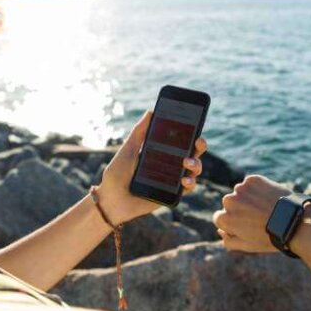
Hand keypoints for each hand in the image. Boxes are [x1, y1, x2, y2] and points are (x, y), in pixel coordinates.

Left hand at [97, 110, 207, 224]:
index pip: (180, 139)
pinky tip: (185, 180)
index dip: (190, 132)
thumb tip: (151, 111)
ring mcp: (173, 179)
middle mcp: (170, 164)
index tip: (195, 123)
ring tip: (187, 162)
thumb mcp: (128, 149)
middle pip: (192, 152)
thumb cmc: (116, 174)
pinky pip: (188, 188)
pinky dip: (190, 182)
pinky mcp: (172, 194)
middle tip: (198, 141)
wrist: (111, 199)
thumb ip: (139, 132)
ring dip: (196, 164)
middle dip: (199, 145)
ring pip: (194, 169)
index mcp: (161, 151)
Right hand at [213, 175, 290, 252]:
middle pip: (229, 204)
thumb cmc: (270, 237)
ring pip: (240, 193)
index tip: (246, 225)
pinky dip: (257, 189)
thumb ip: (229, 240)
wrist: (293, 221)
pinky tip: (268, 198)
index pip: (220, 218)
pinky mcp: (253, 179)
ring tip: (265, 208)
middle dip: (239, 209)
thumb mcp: (247, 246)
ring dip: (248, 198)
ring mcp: (241, 189)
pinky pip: (250, 184)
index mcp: (225, 218)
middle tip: (257, 216)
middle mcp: (229, 201)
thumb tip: (221, 230)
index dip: (233, 222)